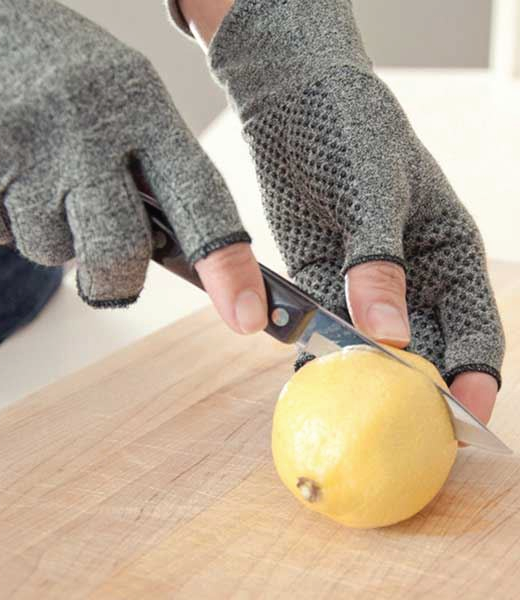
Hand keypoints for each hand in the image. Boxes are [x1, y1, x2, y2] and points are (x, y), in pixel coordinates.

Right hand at [0, 0, 266, 333]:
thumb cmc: (71, 76)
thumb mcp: (127, 97)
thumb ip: (156, 169)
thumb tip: (178, 253)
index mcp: (146, 105)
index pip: (201, 198)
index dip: (228, 264)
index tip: (247, 317)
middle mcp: (91, 123)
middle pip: (120, 251)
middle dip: (112, 280)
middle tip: (104, 269)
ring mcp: (30, 143)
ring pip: (54, 251)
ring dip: (54, 236)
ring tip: (44, 181)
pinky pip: (4, 235)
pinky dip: (9, 222)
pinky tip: (12, 176)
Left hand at [207, 0, 504, 412]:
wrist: (295, 103)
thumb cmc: (355, 133)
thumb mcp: (378, 191)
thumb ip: (381, 264)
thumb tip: (390, 336)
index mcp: (448, 252)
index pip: (474, 326)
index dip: (474, 373)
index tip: (466, 416)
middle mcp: (409, 277)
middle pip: (423, 349)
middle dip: (415, 392)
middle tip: (401, 432)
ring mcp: (361, 283)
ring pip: (370, 346)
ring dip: (363, 379)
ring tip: (352, 415)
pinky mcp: (319, 280)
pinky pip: (323, 327)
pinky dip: (319, 352)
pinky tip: (311, 377)